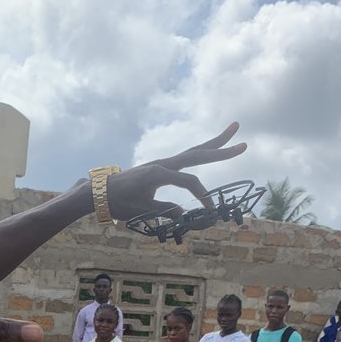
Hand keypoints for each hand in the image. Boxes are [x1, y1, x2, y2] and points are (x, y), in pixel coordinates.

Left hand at [104, 123, 246, 220]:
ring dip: (213, 143)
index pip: (188, 181)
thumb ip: (163, 210)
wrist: (99, 192)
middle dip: (219, 148)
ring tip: (233, 129)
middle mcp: (162, 163)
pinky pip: (185, 158)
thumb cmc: (117, 202)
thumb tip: (184, 212)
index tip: (208, 207)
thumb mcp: (140, 210)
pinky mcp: (160, 166)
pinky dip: (199, 153)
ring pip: (192, 151)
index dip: (201, 194)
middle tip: (241, 139)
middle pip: (196, 153)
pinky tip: (209, 151)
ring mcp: (161, 162)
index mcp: (158, 173)